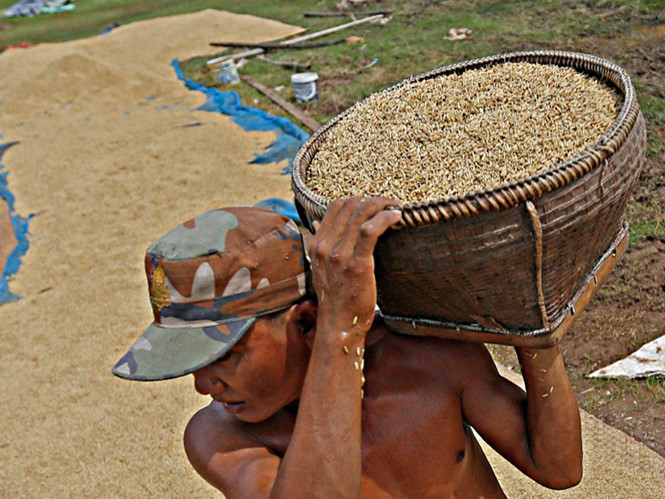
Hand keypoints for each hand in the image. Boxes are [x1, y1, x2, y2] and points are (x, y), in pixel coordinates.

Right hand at [307, 197, 401, 336]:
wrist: (338, 325)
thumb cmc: (336, 298)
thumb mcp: (322, 269)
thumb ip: (322, 246)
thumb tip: (316, 223)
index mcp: (316, 245)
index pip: (335, 207)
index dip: (357, 199)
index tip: (374, 204)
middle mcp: (324, 246)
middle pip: (349, 205)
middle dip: (373, 199)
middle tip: (390, 203)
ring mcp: (339, 255)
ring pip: (360, 213)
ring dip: (382, 205)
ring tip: (396, 207)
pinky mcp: (357, 264)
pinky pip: (370, 230)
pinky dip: (385, 218)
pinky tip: (396, 217)